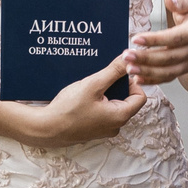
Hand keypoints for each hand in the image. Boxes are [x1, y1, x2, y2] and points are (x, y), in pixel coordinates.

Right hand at [17, 53, 146, 146]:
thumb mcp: (93, 85)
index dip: (132, 81)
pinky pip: (103, 111)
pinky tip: (84, 95)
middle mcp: (116, 125)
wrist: (47, 129)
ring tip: (91, 85)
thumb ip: (113, 72)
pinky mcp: (95, 128)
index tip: (118, 72)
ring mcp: (105, 128)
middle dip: (116, 85)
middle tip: (102, 76)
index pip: (140, 95)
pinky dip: (98, 101)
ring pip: (114, 104)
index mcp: (120, 116)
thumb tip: (129, 59)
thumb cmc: (68, 110)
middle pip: (127, 99)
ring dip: (105, 92)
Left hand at [128, 0, 187, 90]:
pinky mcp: (183, 71)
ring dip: (147, 72)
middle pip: (168, 57)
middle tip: (127, 56)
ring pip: (167, 71)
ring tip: (129, 68)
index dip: (155, 39)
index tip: (136, 39)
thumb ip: (181, 1)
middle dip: (146, 58)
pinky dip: (152, 80)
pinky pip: (168, 78)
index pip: (175, 37)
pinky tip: (138, 78)